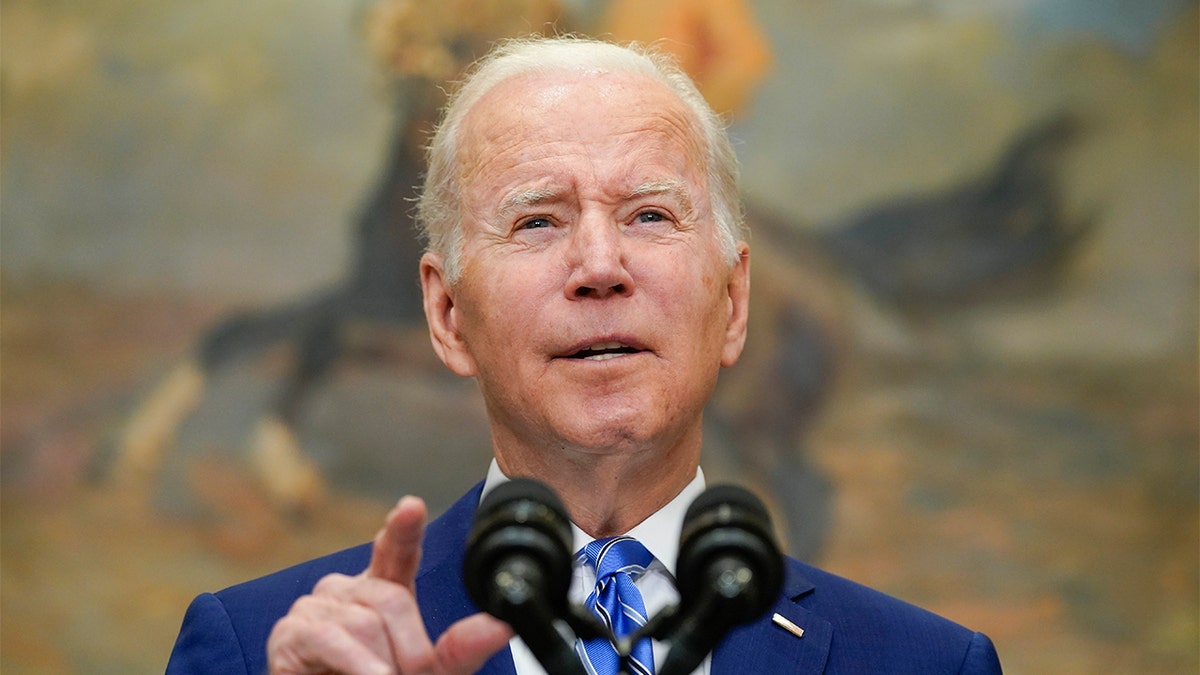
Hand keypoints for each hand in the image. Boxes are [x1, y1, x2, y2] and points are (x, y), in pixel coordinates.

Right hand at [267, 496, 513, 673]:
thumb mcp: (426, 671)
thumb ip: (459, 649)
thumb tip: (501, 626)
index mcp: (382, 590)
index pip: (396, 551)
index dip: (403, 528)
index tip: (411, 506)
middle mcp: (347, 590)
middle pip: (392, 598)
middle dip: (410, 647)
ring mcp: (315, 607)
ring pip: (364, 622)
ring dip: (382, 665)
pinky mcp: (290, 633)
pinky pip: (330, 636)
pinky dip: (357, 663)